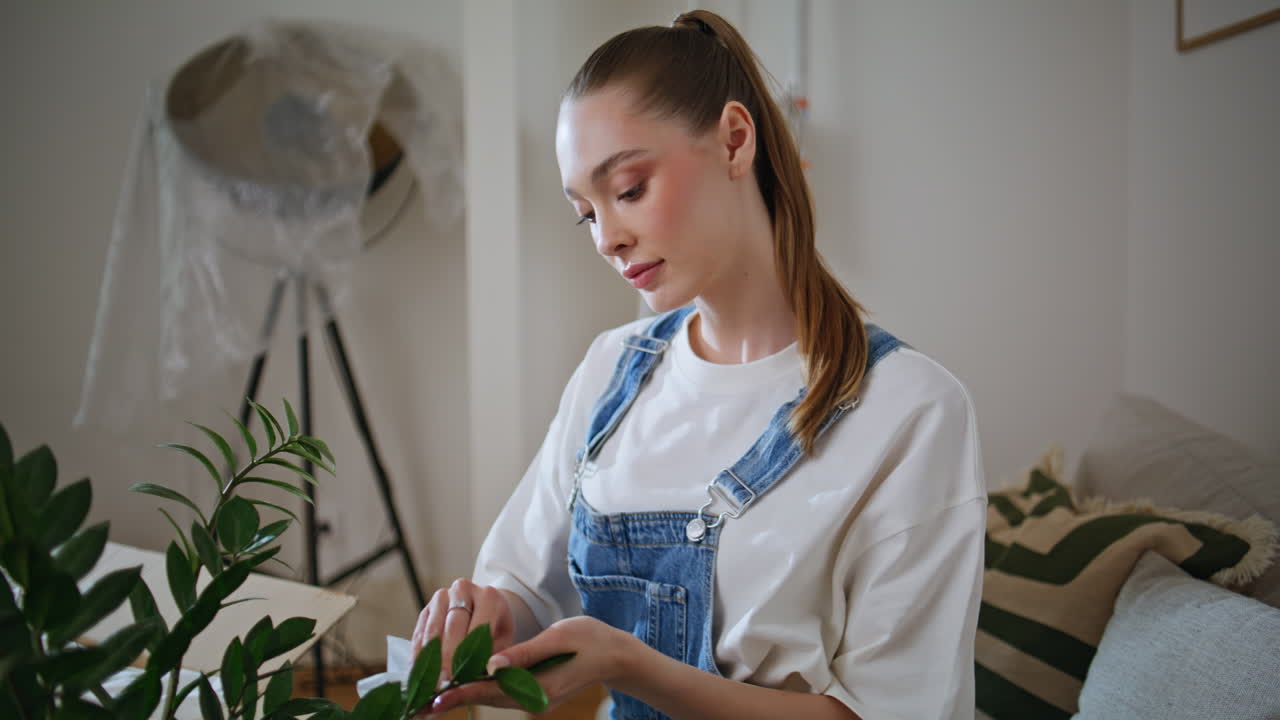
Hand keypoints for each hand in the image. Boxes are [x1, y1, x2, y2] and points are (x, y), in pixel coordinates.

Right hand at [411, 578, 515, 684]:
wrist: (485, 607)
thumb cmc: (496, 628)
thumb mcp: (503, 640)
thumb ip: (493, 655)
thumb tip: (482, 675)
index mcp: (488, 596)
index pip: (476, 627)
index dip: (467, 655)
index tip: (459, 678)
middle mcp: (463, 590)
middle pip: (452, 627)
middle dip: (446, 658)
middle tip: (442, 684)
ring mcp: (442, 597)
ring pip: (433, 629)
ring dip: (430, 658)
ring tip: (429, 683)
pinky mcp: (427, 608)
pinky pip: (419, 632)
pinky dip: (418, 654)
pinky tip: (418, 672)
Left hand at [428, 616, 642, 714]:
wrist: (616, 655)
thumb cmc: (589, 639)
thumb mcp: (558, 638)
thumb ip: (525, 653)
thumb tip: (491, 663)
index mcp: (539, 685)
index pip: (492, 689)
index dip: (462, 691)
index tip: (435, 696)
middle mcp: (534, 699)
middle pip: (488, 698)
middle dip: (456, 698)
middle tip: (423, 703)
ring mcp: (536, 700)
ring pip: (494, 697)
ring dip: (467, 694)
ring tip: (436, 696)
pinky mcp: (536, 695)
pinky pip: (504, 693)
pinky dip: (483, 689)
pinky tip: (466, 683)